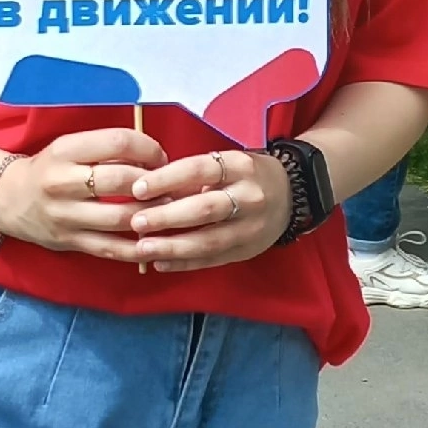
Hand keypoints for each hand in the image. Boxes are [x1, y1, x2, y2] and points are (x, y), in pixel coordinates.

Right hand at [0, 127, 164, 257]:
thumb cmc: (50, 169)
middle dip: (154, 183)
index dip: (149, 149)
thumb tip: (156, 158)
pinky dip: (138, 248)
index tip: (159, 158)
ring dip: (152, 215)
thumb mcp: (70, 147)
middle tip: (168, 186)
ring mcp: (65, 216)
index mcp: (64, 150)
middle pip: (121, 180)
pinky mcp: (70, 242)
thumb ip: (107, 149)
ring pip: (120, 218)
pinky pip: (111, 248)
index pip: (118, 142)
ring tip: (167, 211)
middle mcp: (62, 183)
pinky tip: (154, 242)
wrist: (9, 199)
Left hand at [121, 144, 291, 273]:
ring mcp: (251, 228)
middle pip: (205, 209)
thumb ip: (191, 178)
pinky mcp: (248, 251)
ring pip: (209, 241)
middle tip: (136, 222)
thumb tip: (146, 193)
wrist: (291, 194)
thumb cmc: (245, 176)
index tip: (137, 188)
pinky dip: (185, 263)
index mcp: (241, 167)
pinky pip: (213, 260)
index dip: (167, 179)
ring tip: (142, 248)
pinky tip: (161, 264)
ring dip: (173, 247)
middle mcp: (249, 198)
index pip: (200, 169)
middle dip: (167, 217)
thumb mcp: (225, 164)